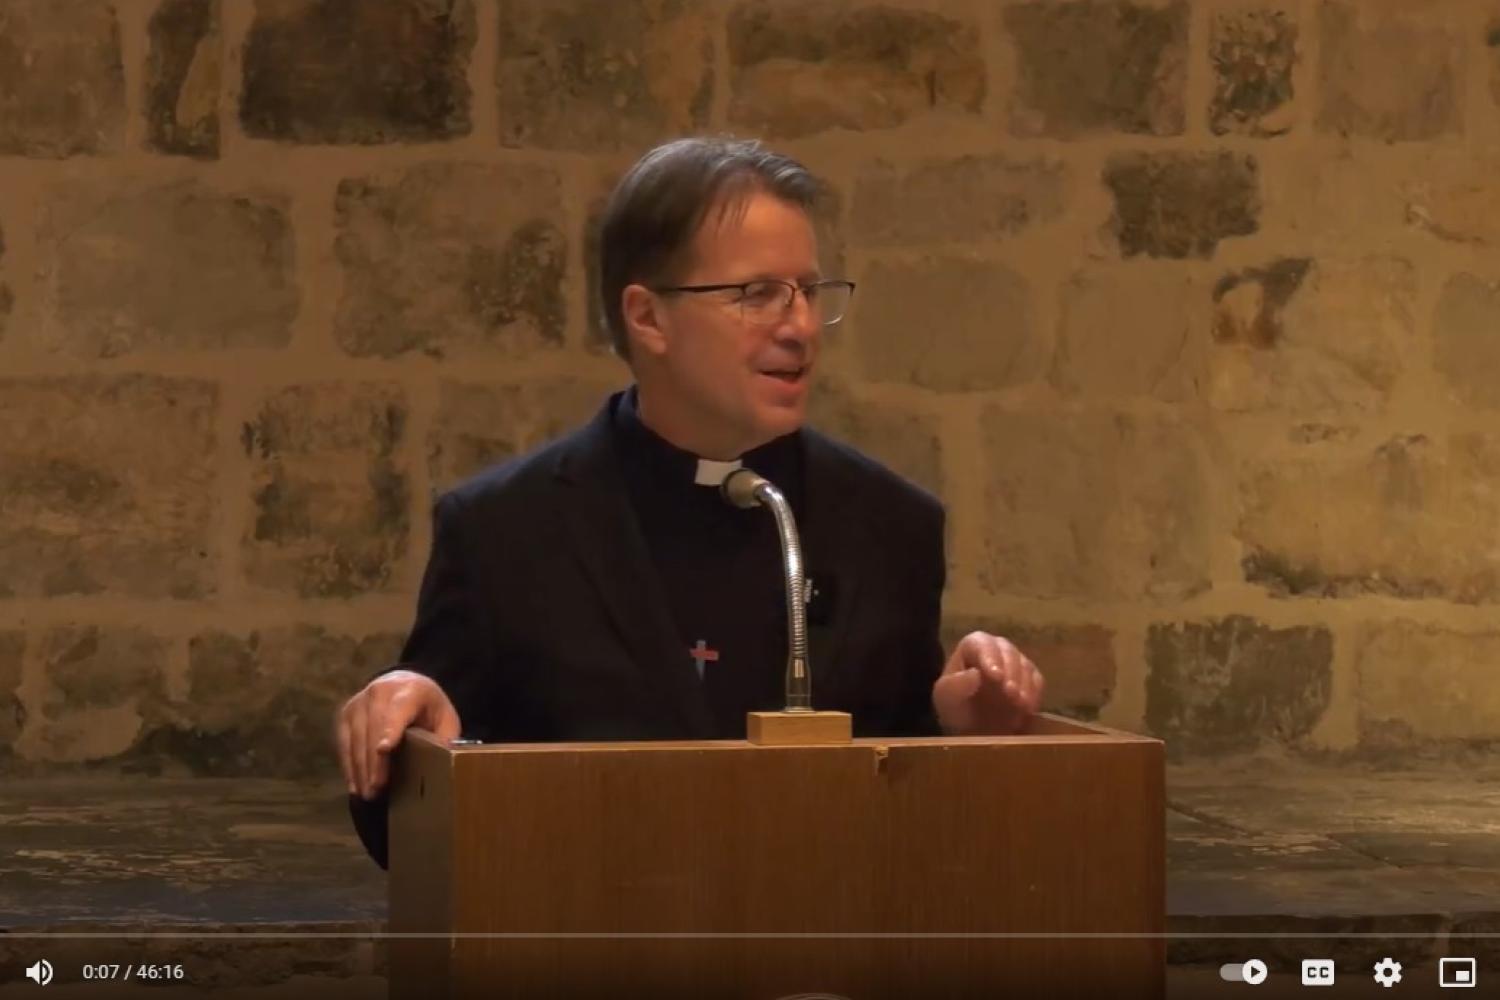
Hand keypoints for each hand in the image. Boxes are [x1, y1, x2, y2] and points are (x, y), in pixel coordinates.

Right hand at [335, 669, 460, 799]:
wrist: (406, 686)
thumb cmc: (429, 709)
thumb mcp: (445, 720)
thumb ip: (444, 740)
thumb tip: (443, 766)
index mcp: (411, 690)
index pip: (399, 710)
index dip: (391, 729)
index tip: (384, 750)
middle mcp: (381, 691)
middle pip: (374, 728)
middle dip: (374, 761)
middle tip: (376, 789)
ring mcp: (360, 701)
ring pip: (355, 737)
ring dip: (360, 768)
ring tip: (367, 794)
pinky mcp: (346, 714)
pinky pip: (344, 742)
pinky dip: (349, 765)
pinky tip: (356, 785)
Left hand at [931, 631, 1043, 735]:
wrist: (972, 729)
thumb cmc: (956, 708)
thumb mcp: (946, 699)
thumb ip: (955, 686)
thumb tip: (974, 674)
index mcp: (972, 647)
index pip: (982, 644)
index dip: (990, 657)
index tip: (996, 676)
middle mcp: (996, 650)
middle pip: (1008, 652)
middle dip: (1011, 672)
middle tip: (1011, 693)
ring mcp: (1015, 664)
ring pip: (1025, 665)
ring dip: (1025, 684)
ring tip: (1020, 703)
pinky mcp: (1030, 679)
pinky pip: (1037, 681)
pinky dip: (1034, 694)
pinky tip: (1028, 708)